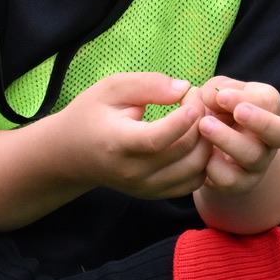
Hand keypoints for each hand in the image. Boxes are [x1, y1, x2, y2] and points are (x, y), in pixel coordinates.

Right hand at [50, 72, 210, 199]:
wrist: (72, 153)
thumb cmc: (92, 114)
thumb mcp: (111, 88)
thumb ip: (147, 85)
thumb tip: (183, 88)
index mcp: (117, 143)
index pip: (156, 139)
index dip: (181, 119)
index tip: (193, 93)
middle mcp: (132, 172)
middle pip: (182, 151)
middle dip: (199, 118)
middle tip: (195, 96)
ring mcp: (145, 187)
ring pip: (194, 169)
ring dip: (206, 140)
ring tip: (198, 116)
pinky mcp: (155, 194)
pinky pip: (193, 182)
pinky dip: (203, 161)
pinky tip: (195, 138)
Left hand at [194, 77, 279, 195]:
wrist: (215, 146)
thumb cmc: (221, 110)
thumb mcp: (221, 92)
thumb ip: (218, 89)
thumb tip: (213, 98)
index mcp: (271, 110)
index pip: (271, 103)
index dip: (248, 99)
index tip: (222, 96)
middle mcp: (271, 139)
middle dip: (261, 121)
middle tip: (238, 112)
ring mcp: (258, 164)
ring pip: (253, 156)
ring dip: (228, 140)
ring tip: (204, 125)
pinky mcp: (241, 184)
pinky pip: (230, 180)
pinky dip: (213, 166)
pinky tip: (202, 153)